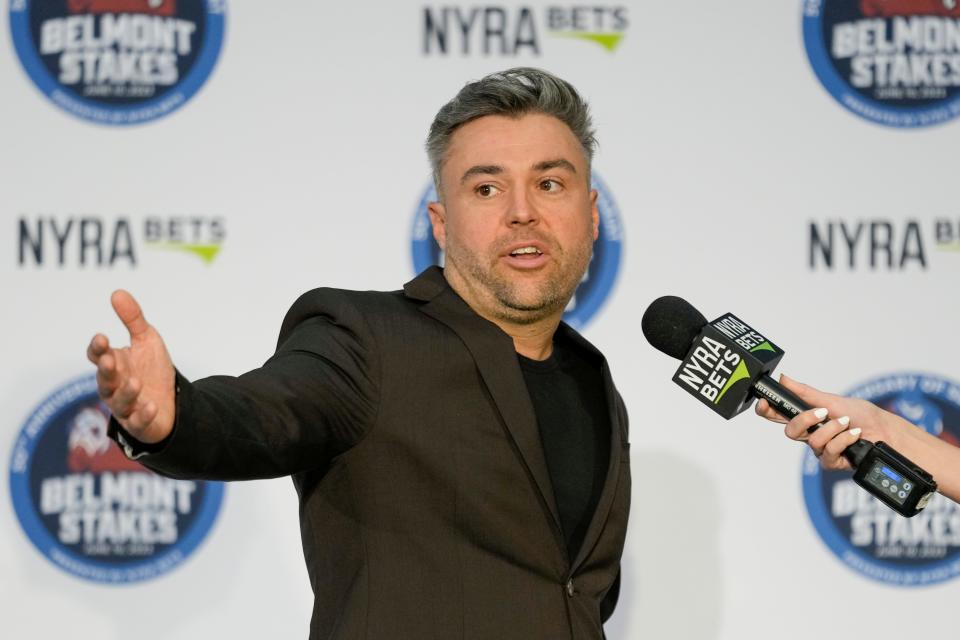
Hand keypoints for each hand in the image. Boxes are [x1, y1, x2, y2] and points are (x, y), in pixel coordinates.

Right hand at [86, 290, 175, 443]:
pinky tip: (151, 406)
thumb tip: (117, 292)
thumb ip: (133, 319)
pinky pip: (138, 422)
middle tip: (110, 360)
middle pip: (104, 379)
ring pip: (119, 402)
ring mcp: (126, 406)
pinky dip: (142, 415)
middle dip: (106, 370)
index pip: (98, 356)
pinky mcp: (140, 423)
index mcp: (114, 364)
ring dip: (126, 393)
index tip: (102, 338)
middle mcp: (115, 386)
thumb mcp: (147, 340)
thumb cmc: (152, 370)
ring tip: (135, 382)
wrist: (172, 400)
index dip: (98, 348)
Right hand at [754, 374, 897, 470]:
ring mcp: (819, 449)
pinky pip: (828, 452)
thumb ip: (805, 393)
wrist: (885, 432)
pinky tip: (854, 435)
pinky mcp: (831, 462)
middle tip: (820, 412)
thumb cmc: (861, 415)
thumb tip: (784, 378)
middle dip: (804, 420)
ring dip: (833, 429)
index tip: (764, 403)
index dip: (767, 410)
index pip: (779, 414)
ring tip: (847, 423)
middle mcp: (810, 433)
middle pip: (790, 431)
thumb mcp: (831, 400)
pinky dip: (843, 440)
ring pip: (812, 442)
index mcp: (806, 416)